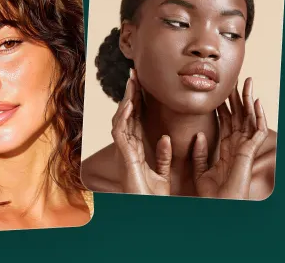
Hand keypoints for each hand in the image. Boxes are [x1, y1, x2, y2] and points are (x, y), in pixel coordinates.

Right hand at [112, 69, 171, 194]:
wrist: (147, 211)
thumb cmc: (153, 198)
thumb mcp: (162, 173)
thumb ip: (163, 156)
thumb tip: (164, 138)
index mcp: (137, 149)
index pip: (136, 119)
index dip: (138, 101)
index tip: (141, 83)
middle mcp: (128, 147)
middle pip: (127, 115)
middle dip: (130, 94)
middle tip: (134, 74)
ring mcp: (124, 151)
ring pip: (122, 119)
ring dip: (126, 100)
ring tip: (132, 83)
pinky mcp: (124, 156)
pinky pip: (121, 132)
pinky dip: (124, 117)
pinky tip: (129, 104)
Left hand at [193, 77, 268, 198]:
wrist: (218, 208)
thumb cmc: (211, 195)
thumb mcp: (200, 170)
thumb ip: (198, 153)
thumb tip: (199, 135)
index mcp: (225, 148)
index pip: (225, 121)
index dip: (223, 105)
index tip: (219, 91)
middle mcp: (236, 146)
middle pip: (238, 116)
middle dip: (236, 98)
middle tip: (234, 79)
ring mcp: (244, 148)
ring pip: (249, 119)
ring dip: (248, 100)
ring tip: (247, 83)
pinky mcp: (249, 152)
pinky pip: (257, 132)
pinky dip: (258, 116)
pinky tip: (256, 102)